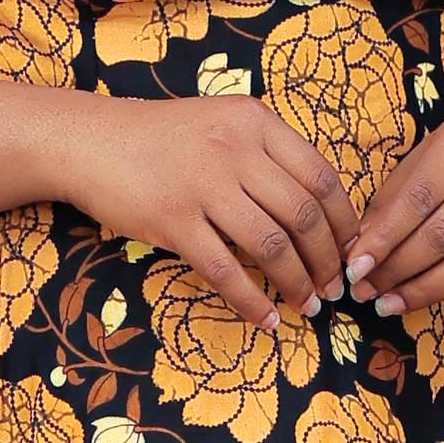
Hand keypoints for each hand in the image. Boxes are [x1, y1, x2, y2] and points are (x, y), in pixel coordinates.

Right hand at [61, 91, 355, 318]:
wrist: (91, 140)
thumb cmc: (162, 138)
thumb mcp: (222, 124)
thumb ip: (266, 154)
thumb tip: (318, 209)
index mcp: (255, 122)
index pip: (321, 176)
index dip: (345, 221)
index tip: (352, 250)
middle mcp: (234, 149)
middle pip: (304, 214)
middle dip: (328, 260)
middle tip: (336, 288)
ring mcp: (202, 184)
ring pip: (271, 245)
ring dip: (297, 283)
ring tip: (307, 305)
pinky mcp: (172, 219)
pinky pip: (223, 270)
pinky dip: (250, 301)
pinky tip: (265, 320)